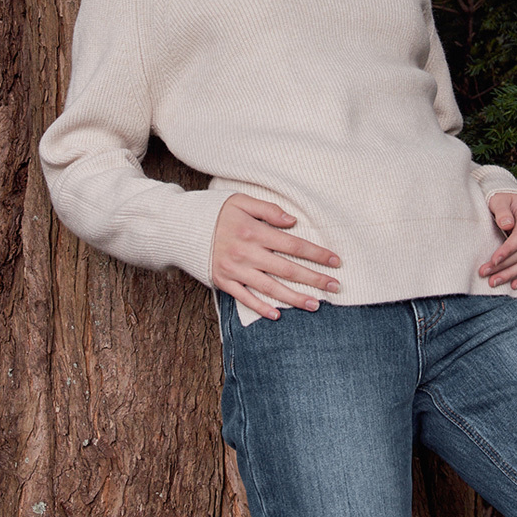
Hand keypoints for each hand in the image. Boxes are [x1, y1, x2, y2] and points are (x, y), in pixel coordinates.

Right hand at [211, 193, 341, 319]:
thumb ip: (268, 210)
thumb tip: (293, 221)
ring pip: (270, 288)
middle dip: (314, 279)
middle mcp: (246, 253)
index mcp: (253, 231)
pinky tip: (277, 315)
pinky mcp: (223, 281)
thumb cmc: (214, 211)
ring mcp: (234, 270)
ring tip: (315, 305)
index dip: (316, 253)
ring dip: (294, 298)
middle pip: (287, 269)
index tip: (336, 261)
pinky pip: (244, 298)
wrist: (180, 226)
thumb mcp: (240, 200)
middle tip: (335, 287)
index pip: (293, 244)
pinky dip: (260, 307)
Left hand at [479, 191, 516, 289]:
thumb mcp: (499, 199)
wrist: (512, 200)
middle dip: (503, 265)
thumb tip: (507, 224)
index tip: (493, 260)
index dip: (507, 251)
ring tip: (493, 282)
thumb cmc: (502, 199)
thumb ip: (502, 210)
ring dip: (510, 274)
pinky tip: (514, 286)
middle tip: (485, 273)